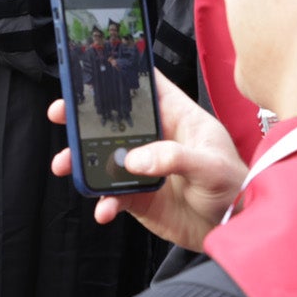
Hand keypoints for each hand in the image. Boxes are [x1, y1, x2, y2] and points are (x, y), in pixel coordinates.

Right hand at [52, 71, 246, 252]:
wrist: (236, 229)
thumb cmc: (235, 187)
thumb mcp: (211, 166)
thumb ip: (173, 158)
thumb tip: (134, 159)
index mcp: (177, 118)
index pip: (148, 87)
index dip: (122, 74)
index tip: (93, 68)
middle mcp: (157, 140)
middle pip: (114, 120)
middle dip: (83, 117)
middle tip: (60, 114)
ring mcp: (145, 168)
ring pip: (103, 158)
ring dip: (81, 161)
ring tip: (65, 166)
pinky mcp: (139, 197)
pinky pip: (112, 196)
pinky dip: (103, 203)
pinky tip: (103, 210)